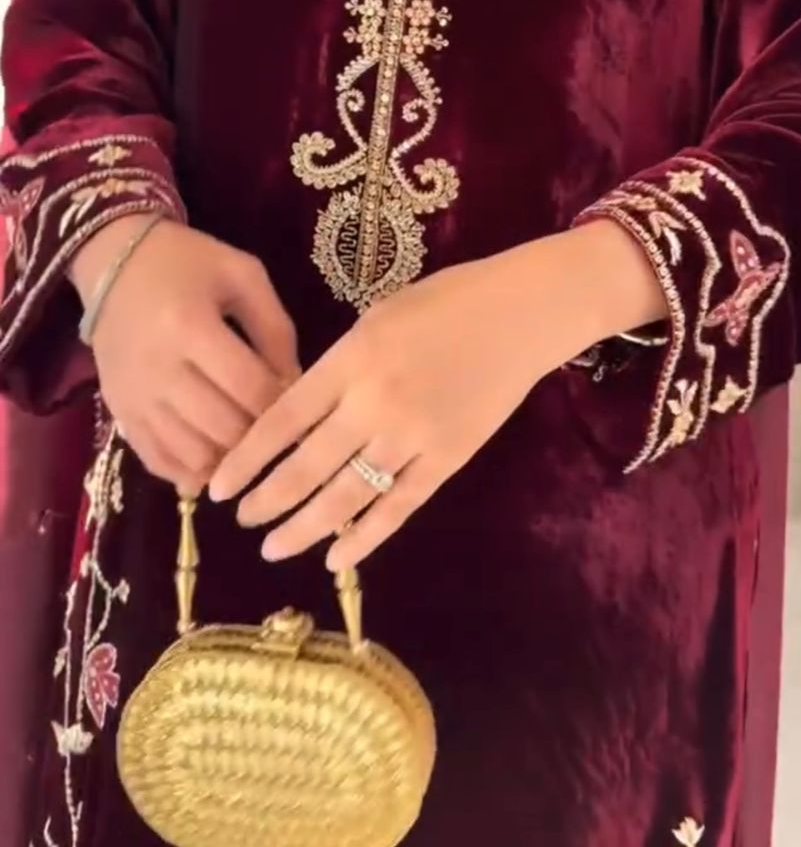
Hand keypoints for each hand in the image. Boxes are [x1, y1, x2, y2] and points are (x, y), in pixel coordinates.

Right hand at [72, 219, 298, 492]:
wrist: (114, 263)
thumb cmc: (187, 262)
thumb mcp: (242, 276)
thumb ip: (275, 327)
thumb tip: (295, 384)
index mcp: (189, 326)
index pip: (248, 386)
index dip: (281, 402)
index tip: (298, 401)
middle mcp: (157, 369)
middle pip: (222, 427)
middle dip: (259, 433)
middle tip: (276, 425)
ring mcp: (134, 397)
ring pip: (193, 454)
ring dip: (229, 457)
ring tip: (248, 441)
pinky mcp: (118, 413)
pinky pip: (159, 462)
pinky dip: (192, 470)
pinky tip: (215, 458)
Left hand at [209, 223, 663, 569]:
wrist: (521, 314)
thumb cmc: (447, 302)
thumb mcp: (378, 318)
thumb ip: (338, 366)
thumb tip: (298, 416)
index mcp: (352, 359)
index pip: (283, 420)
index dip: (246, 458)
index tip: (218, 484)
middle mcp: (375, 402)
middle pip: (306, 467)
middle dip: (266, 500)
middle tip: (240, 519)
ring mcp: (413, 437)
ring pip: (346, 497)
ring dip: (303, 528)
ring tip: (273, 546)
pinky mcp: (447, 460)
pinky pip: (397, 508)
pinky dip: (364, 537)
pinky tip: (336, 557)